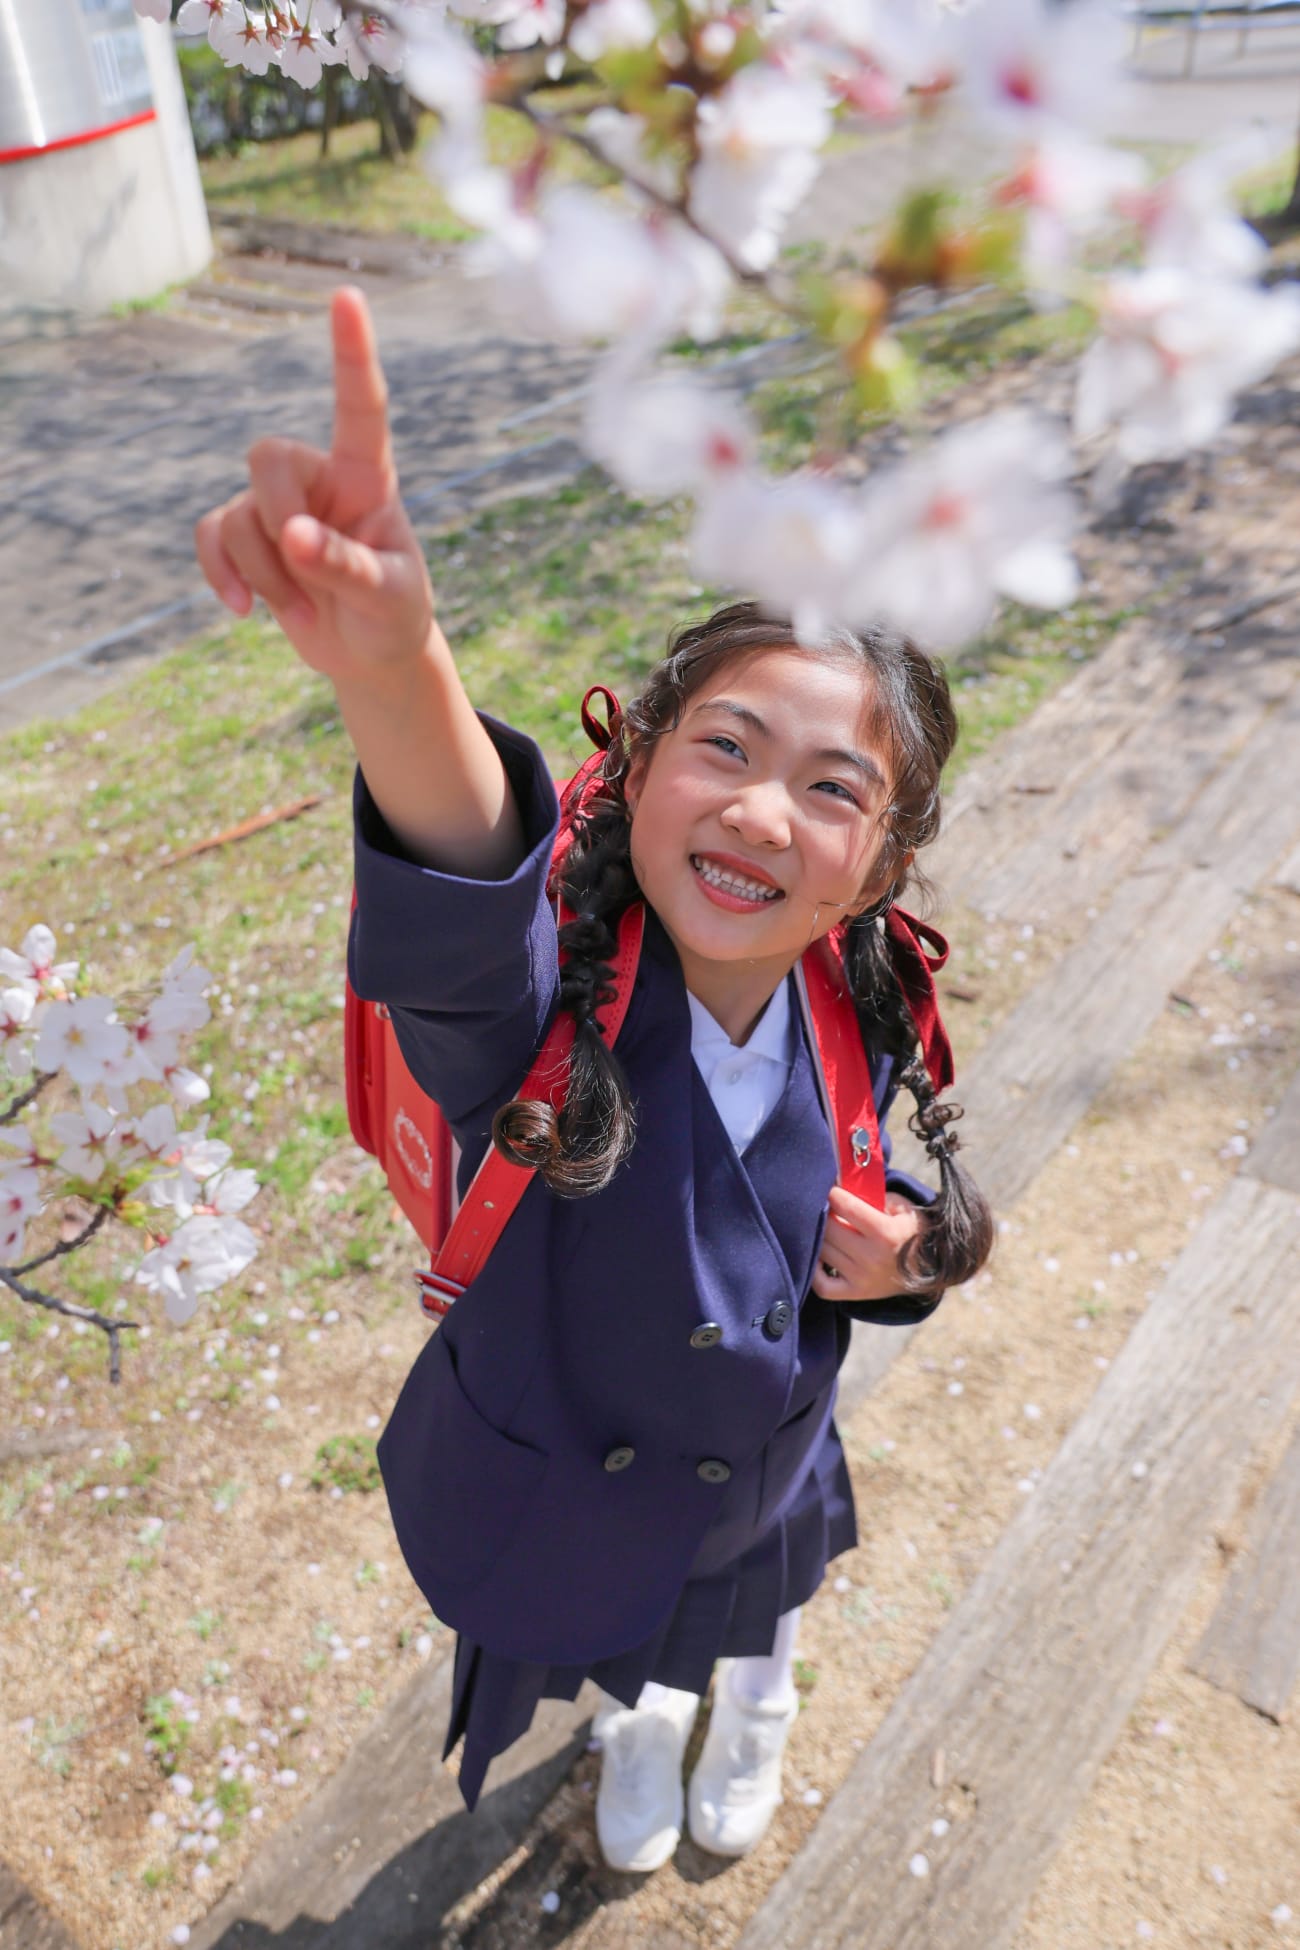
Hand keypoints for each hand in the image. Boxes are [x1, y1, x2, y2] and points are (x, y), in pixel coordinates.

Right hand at [194, 285, 433, 685]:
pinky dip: (220, 575)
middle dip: (277, 524)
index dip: (352, 352)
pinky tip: (242, 610)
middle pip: (267, 457)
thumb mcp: (388, 597)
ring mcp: (278, 504)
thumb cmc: (394, 614)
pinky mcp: (247, 535)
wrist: (370, 653)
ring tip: (304, 612)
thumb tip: (290, 535)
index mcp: (368, 478)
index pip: (360, 406)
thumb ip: (346, 566)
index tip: (347, 297)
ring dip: (264, 575)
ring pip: (237, 515)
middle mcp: (319, 477)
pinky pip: (210, 537)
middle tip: (309, 585)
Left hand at [810, 1187, 923, 1302]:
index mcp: (886, 1233)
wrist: (933, 1267)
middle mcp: (872, 1258)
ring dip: (819, 1237)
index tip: (831, 1189)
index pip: (845, 1206)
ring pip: (822, 1252)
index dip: (833, 1193)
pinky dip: (814, 1271)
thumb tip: (840, 1188)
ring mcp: (862, 1279)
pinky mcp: (857, 1293)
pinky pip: (822, 1286)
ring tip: (826, 1228)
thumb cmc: (911, 1230)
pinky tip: (820, 1256)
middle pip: (829, 1229)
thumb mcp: (901, 1206)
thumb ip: (873, 1195)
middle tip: (827, 1208)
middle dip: (824, 1214)